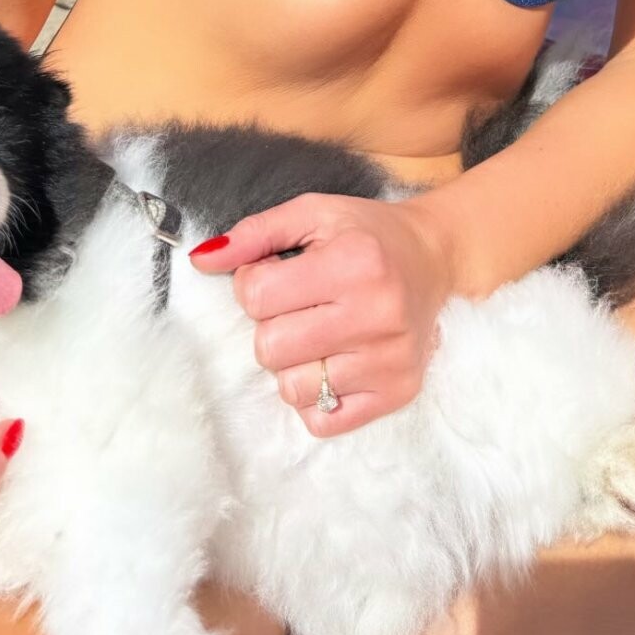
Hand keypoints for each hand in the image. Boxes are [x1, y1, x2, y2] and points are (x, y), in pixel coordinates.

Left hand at [189, 193, 455, 435]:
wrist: (434, 257)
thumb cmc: (366, 234)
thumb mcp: (312, 214)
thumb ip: (254, 234)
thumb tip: (201, 259)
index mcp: (353, 262)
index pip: (256, 296)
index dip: (253, 284)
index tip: (277, 274)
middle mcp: (376, 314)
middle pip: (270, 348)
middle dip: (271, 325)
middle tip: (299, 306)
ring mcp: (390, 360)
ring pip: (292, 389)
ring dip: (292, 363)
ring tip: (318, 333)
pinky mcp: (398, 393)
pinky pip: (323, 421)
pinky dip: (316, 397)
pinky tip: (333, 362)